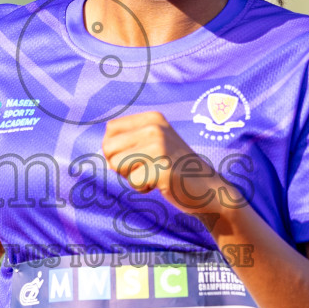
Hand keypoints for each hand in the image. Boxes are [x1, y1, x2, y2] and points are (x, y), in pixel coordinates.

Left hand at [101, 111, 232, 219]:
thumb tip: (101, 151)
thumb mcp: (154, 145)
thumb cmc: (175, 169)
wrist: (208, 189)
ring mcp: (159, 147)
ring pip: (116, 165)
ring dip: (132, 177)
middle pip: (108, 148)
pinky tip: (162, 183)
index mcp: (153, 118)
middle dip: (121, 165)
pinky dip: (143, 188)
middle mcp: (155, 128)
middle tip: (146, 168)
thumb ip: (128, 143)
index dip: (117, 149)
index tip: (139, 156)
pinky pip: (132, 182)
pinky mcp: (161, 168)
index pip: (110, 130)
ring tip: (155, 174)